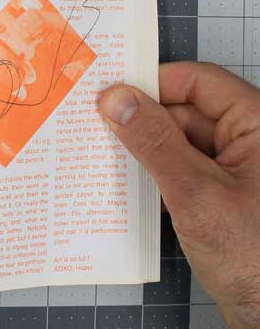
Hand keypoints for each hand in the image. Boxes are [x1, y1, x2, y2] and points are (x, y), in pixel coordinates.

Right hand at [100, 62, 259, 328]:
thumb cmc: (254, 258)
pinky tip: (128, 184)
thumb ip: (153, 141)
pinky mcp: (222, 193)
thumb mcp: (194, 192)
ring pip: (180, 140)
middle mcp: (250, 140)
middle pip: (185, 110)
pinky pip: (182, 167)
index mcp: (258, 125)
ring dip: (145, 149)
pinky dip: (156, 172)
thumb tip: (116, 100)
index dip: (153, 83)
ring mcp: (236, 168)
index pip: (198, 82)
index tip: (109, 94)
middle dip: (143, 120)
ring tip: (106, 157)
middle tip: (97, 128)